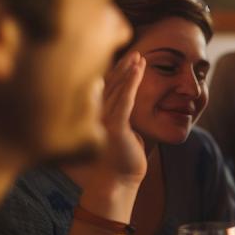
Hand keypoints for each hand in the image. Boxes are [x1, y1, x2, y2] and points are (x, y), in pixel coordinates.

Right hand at [95, 50, 146, 183]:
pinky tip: (138, 70)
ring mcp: (103, 119)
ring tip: (139, 56)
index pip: (106, 89)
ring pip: (117, 88)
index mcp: (95, 116)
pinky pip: (125, 99)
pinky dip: (132, 82)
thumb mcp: (120, 135)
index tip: (128, 59)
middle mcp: (95, 115)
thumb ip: (121, 120)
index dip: (116, 73)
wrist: (117, 182)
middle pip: (110, 85)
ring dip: (128, 70)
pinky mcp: (115, 125)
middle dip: (123, 67)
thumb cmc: (120, 160)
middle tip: (135, 51)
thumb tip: (127, 111)